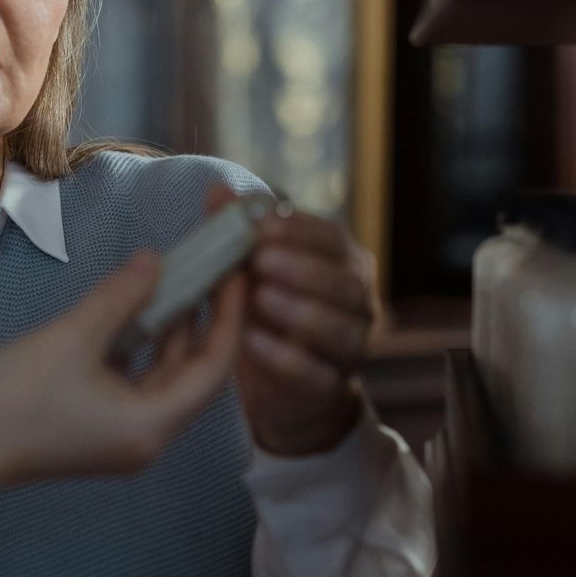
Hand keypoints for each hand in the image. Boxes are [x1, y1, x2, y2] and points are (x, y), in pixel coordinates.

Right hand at [0, 251, 246, 491]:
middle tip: (212, 264)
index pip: (213, 366)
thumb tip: (156, 260)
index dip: (228, 314)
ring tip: (179, 275)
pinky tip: (137, 307)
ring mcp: (122, 435)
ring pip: (163, 374)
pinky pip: (135, 380)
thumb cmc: (14, 401)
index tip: (233, 269)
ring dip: (171, 328)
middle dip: (204, 317)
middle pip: (193, 370)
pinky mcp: (98, 427)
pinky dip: (141, 345)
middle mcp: (147, 437)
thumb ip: (121, 296)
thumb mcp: (72, 338)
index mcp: (152, 426)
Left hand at [207, 185, 377, 455]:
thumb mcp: (251, 270)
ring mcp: (349, 349)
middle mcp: (358, 305)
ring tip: (261, 298)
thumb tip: (217, 189)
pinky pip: (315, 374)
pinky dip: (285, 358)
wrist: (281, 384)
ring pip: (339, 330)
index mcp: (344, 265)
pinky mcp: (330, 387)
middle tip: (261, 259)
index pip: (334, 240)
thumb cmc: (268, 311)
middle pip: (345, 284)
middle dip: (303, 269)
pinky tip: (253, 341)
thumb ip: (237, 231)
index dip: (302, 230)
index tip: (264, 224)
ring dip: (300, 311)